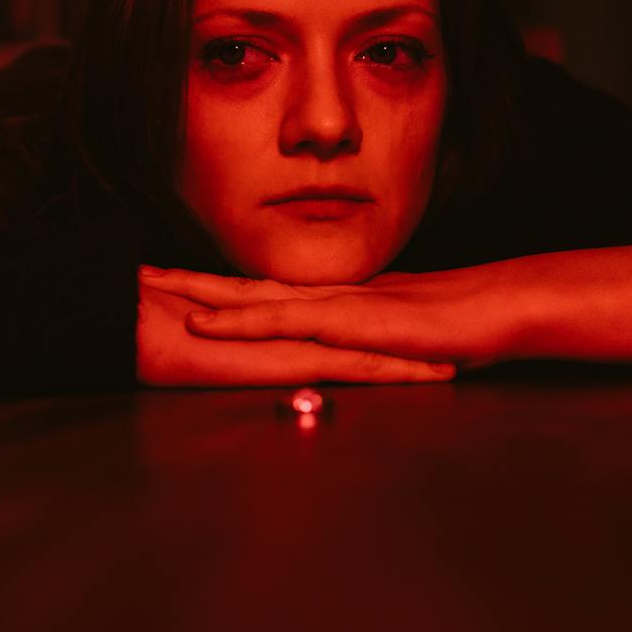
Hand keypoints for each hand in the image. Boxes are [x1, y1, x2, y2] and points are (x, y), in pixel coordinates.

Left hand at [138, 262, 523, 370]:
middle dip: (186, 283)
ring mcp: (329, 306)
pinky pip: (279, 323)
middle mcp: (322, 297)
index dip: (216, 289)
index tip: (172, 285)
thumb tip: (346, 354)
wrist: (495, 310)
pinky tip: (203, 323)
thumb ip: (364, 342)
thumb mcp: (395, 337)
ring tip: (146, 290)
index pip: (262, 293)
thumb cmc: (457, 327)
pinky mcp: (341, 323)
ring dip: (194, 294)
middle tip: (135, 277)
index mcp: (332, 301)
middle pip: (240, 288)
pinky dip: (237, 322)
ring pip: (246, 298)